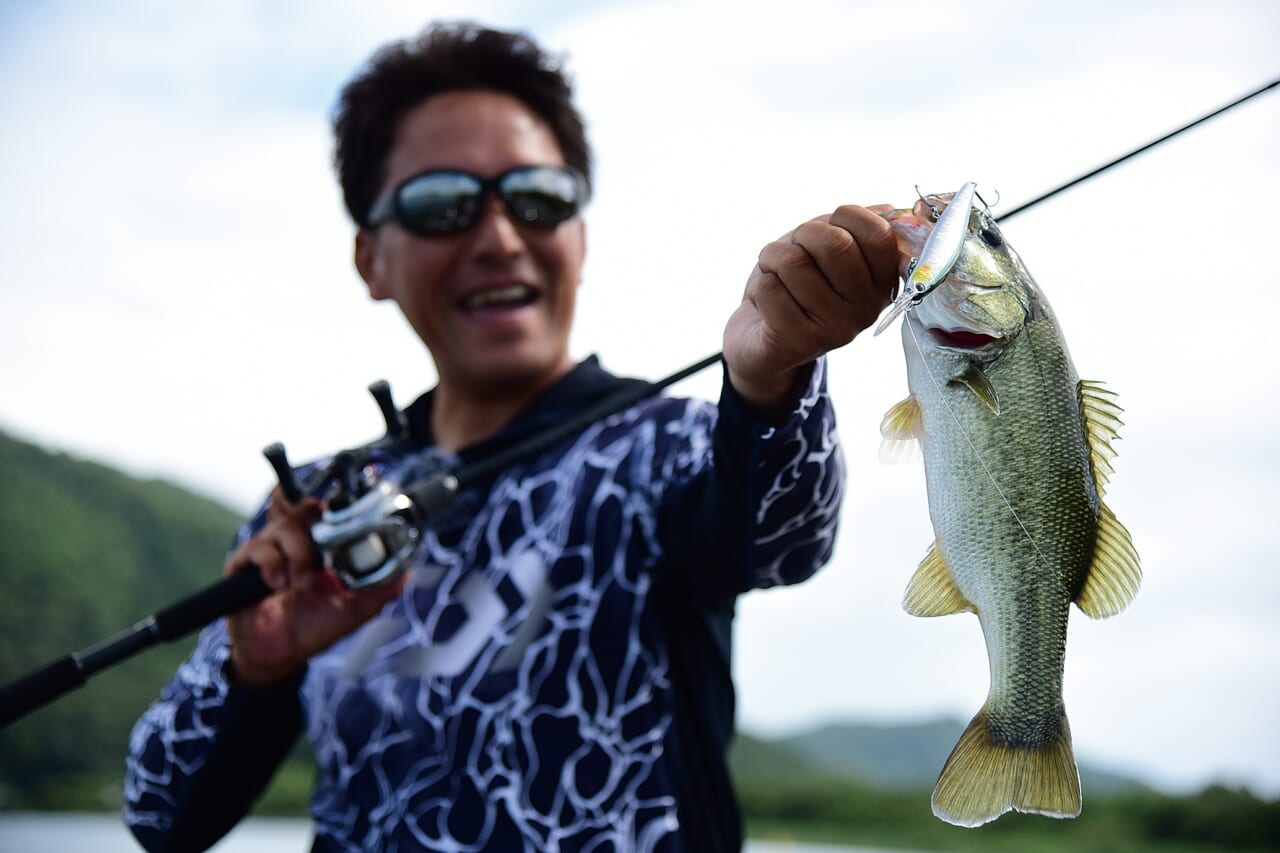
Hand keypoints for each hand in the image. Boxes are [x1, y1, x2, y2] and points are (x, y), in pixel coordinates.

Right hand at [223, 489, 407, 687]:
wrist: (277, 658)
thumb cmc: (313, 628)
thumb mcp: (352, 611)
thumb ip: (378, 591)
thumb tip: (408, 575)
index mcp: (320, 548)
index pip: (324, 511)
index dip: (334, 504)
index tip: (346, 503)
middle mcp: (294, 543)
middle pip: (303, 509)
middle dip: (316, 527)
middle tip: (324, 555)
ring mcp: (268, 552)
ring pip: (283, 527)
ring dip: (297, 553)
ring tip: (301, 582)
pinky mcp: (243, 566)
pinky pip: (256, 550)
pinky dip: (272, 564)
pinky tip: (279, 584)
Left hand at [723, 204, 897, 418]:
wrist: (761, 337)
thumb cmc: (800, 282)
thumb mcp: (831, 248)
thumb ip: (861, 228)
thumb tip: (889, 210)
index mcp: (883, 282)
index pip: (879, 233)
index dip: (845, 216)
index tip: (829, 229)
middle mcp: (868, 309)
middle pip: (834, 243)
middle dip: (802, 235)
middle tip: (795, 250)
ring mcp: (837, 330)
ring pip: (794, 263)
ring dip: (773, 258)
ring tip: (776, 276)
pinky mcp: (801, 343)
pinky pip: (770, 288)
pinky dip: (760, 287)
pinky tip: (768, 303)